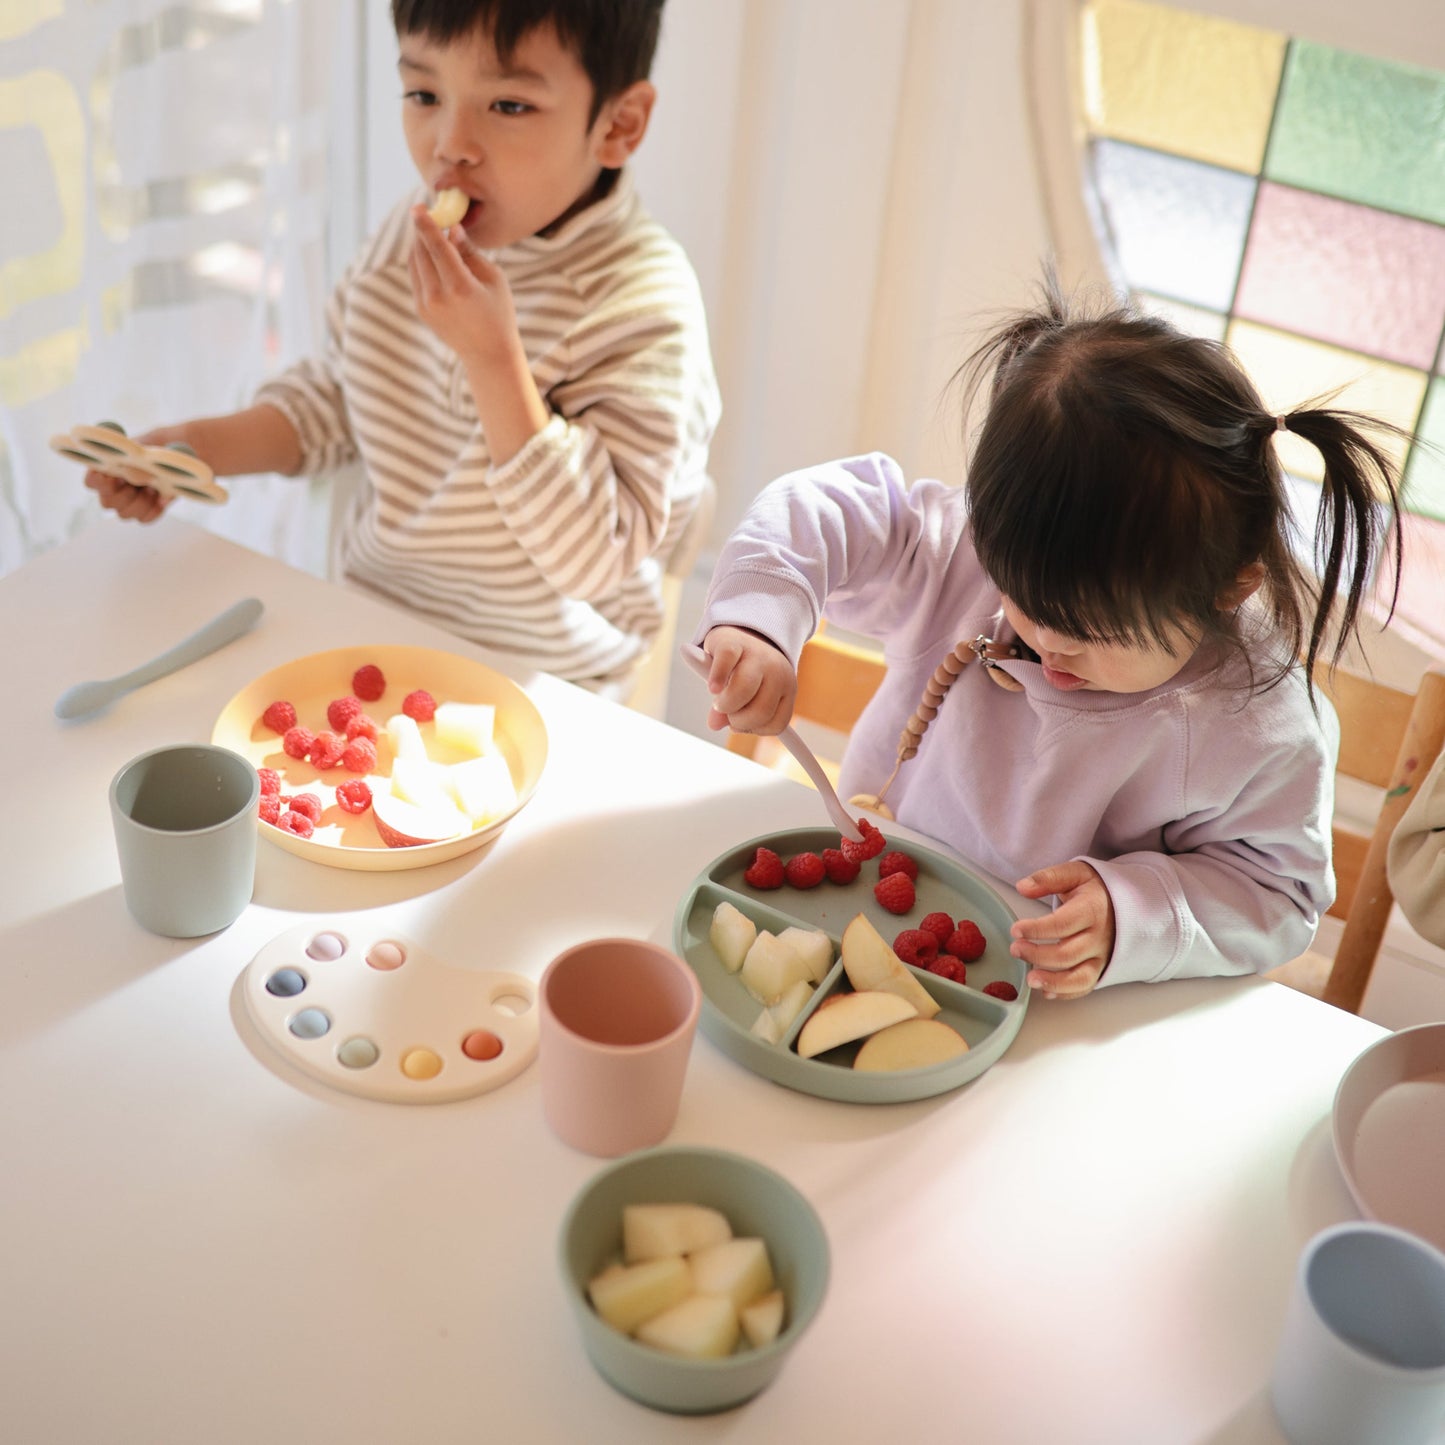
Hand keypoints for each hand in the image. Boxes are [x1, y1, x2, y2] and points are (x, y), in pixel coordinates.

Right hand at [83, 424, 190, 523]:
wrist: (176, 455)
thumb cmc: (156, 446)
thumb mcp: (148, 445)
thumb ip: (137, 457)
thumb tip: (133, 473)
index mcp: (107, 469)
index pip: (91, 482)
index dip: (98, 482)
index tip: (113, 476)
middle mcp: (113, 488)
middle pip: (107, 503)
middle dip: (125, 495)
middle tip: (142, 484)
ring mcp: (128, 501)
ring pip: (124, 514)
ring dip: (141, 503)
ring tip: (154, 489)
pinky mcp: (145, 510)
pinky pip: (143, 519)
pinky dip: (153, 511)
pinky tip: (162, 499)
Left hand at [408, 205, 520, 372]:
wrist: (488, 354)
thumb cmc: (498, 313)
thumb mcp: (494, 279)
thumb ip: (469, 252)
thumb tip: (452, 229)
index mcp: (459, 287)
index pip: (436, 248)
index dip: (426, 224)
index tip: (418, 207)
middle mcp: (437, 296)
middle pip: (421, 252)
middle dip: (424, 231)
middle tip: (430, 215)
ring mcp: (425, 305)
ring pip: (414, 263)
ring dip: (421, 245)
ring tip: (433, 234)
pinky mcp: (421, 309)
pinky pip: (416, 276)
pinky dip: (421, 261)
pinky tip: (432, 254)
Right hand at [700, 626, 796, 735]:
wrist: (743, 628)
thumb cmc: (747, 670)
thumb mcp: (749, 694)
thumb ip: (735, 713)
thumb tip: (714, 724)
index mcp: (787, 688)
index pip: (777, 723)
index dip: (756, 730)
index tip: (741, 725)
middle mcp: (777, 671)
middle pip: (760, 711)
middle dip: (739, 721)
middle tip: (728, 712)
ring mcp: (756, 655)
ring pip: (743, 690)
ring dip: (726, 704)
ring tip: (719, 700)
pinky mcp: (733, 643)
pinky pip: (724, 665)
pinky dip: (716, 679)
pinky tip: (713, 686)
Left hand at [1009, 860, 1114, 999]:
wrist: (1128, 903)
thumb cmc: (1097, 889)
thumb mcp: (1075, 873)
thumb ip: (1048, 878)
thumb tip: (1022, 887)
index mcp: (1092, 910)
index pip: (1063, 924)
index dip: (1037, 929)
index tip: (1016, 930)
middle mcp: (1099, 937)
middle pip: (1068, 954)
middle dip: (1037, 955)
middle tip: (1015, 949)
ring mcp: (1102, 956)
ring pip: (1079, 977)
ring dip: (1053, 981)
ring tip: (1030, 980)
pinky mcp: (1101, 968)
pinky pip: (1085, 986)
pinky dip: (1066, 992)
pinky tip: (1046, 991)